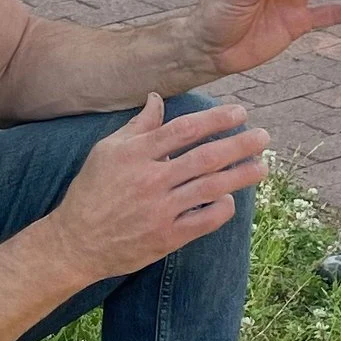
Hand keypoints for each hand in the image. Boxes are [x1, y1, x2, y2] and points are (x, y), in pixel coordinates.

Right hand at [55, 94, 272, 280]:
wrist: (76, 242)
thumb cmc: (91, 191)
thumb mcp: (106, 151)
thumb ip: (137, 126)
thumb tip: (156, 98)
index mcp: (135, 154)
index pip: (184, 130)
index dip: (215, 119)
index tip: (239, 113)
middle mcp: (150, 179)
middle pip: (205, 157)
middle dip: (239, 144)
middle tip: (264, 136)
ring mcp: (160, 210)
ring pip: (210, 187)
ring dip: (241, 176)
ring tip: (262, 166)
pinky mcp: (167, 237)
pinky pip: (204, 220)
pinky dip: (221, 208)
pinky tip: (231, 199)